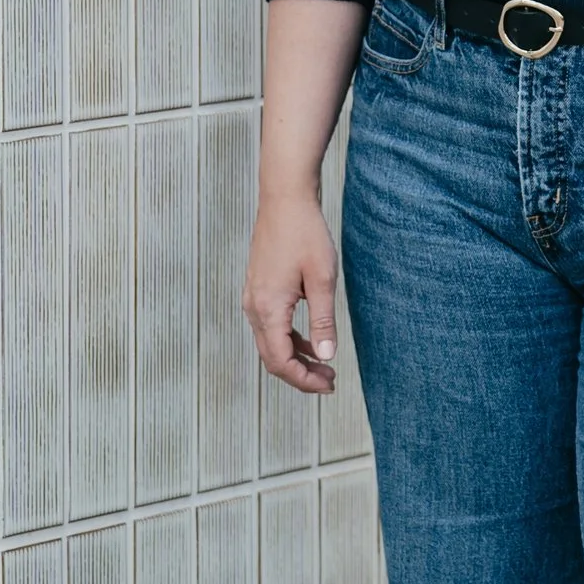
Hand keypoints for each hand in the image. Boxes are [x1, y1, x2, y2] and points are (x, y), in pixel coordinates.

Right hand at [243, 186, 339, 394]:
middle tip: (330, 382)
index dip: (304, 380)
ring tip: (324, 366)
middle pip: (272, 358)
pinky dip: (289, 339)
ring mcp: (253, 297)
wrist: (284, 198)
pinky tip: (310, 340)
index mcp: (268, 309)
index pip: (281, 362)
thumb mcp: (321, 279)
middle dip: (300, 375)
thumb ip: (323, 321)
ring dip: (295, 358)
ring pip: (270, 343)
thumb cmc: (305, 233)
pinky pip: (269, 326)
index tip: (328, 386)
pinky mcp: (258, 289)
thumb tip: (325, 357)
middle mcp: (254, 307)